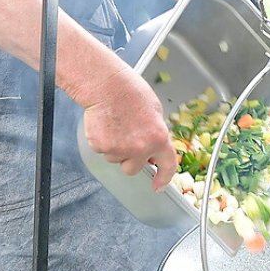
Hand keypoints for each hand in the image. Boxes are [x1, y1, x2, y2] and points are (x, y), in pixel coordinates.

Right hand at [83, 68, 177, 190]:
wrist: (106, 85)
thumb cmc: (129, 92)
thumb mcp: (155, 112)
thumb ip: (156, 135)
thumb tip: (154, 151)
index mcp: (159, 138)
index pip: (167, 165)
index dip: (163, 178)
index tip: (159, 185)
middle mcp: (141, 148)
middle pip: (133, 168)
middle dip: (130, 158)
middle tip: (126, 138)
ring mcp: (120, 149)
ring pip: (116, 159)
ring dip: (116, 148)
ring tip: (116, 125)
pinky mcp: (102, 147)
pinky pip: (103, 151)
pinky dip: (103, 141)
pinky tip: (106, 125)